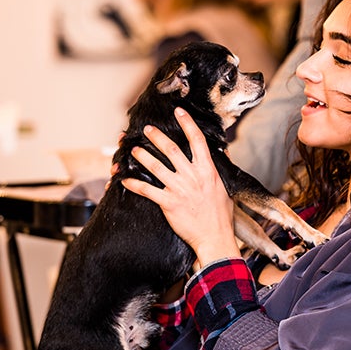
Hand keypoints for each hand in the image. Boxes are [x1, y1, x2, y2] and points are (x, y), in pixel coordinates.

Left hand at [121, 108, 240, 266]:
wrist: (215, 237)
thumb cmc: (221, 216)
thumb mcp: (225, 189)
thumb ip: (219, 171)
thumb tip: (221, 154)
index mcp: (208, 170)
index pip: (197, 141)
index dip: (187, 124)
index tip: (179, 112)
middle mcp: (193, 176)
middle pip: (171, 149)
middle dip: (156, 137)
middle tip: (146, 130)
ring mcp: (179, 189)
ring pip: (156, 166)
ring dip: (142, 156)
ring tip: (133, 150)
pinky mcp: (168, 203)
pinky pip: (147, 190)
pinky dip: (134, 184)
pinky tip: (125, 180)